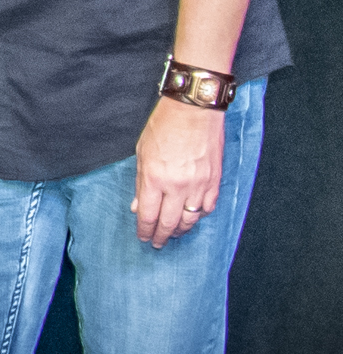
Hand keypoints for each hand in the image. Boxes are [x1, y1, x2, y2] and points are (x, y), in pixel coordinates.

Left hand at [132, 97, 224, 247]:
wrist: (195, 110)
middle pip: (170, 223)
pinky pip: (208, 207)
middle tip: (158, 244)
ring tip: (174, 233)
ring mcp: (200, 185)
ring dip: (181, 229)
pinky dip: (200, 215)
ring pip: (191, 219)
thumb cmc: (164, 126)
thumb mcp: (142, 153)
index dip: (145, 230)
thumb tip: (138, 206)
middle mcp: (178, 186)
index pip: (149, 215)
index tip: (143, 238)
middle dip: (162, 236)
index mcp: (156, 178)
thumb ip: (141, 183)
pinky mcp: (215, 181)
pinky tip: (193, 217)